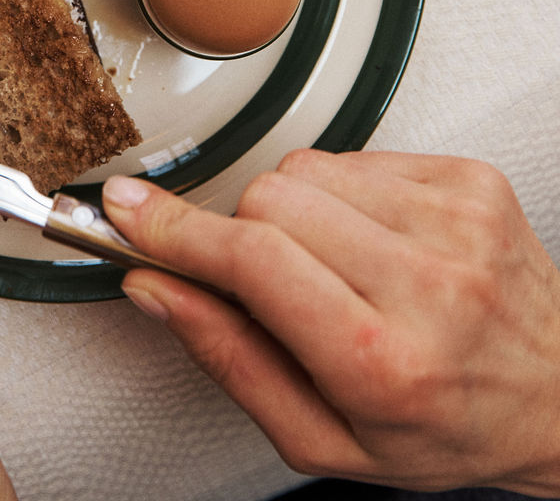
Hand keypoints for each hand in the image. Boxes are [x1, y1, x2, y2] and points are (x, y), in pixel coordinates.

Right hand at [103, 150, 559, 496]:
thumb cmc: (446, 428)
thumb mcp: (324, 439)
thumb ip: (228, 358)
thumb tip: (156, 287)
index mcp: (382, 359)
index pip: (251, 259)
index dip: (173, 229)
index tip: (125, 210)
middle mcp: (427, 282)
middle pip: (270, 199)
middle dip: (244, 232)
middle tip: (269, 277)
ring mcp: (454, 220)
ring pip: (306, 167)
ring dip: (294, 209)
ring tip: (335, 264)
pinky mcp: (468, 180)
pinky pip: (355, 153)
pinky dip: (343, 192)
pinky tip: (374, 240)